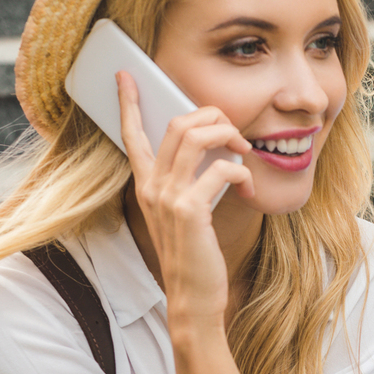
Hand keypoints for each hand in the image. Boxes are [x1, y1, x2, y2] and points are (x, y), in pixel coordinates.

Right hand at [118, 71, 253, 332]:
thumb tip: (215, 150)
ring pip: (195, 137)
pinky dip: (241, 172)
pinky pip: (221, 169)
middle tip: (233, 132)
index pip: (130, 134)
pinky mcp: (190, 211)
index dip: (128, 102)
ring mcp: (168, 198)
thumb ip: (189, 181)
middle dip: (210, 116)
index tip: (126, 75)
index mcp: (146, 185)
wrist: (192, 298)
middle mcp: (151, 187)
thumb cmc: (193, 256)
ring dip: (227, 135)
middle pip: (176, 124)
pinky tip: (247, 187)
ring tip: (243, 151)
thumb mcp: (184, 214)